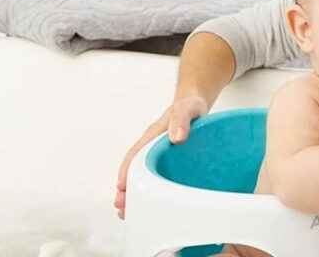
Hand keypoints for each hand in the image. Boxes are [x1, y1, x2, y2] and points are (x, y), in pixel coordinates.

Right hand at [114, 95, 208, 218]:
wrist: (196, 104)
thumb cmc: (190, 106)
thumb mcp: (188, 108)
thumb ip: (181, 119)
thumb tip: (176, 138)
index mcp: (152, 136)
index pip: (135, 155)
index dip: (126, 172)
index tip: (121, 187)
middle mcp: (152, 147)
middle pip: (134, 170)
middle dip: (126, 189)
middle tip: (122, 208)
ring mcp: (159, 155)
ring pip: (143, 176)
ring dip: (135, 193)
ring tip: (129, 213)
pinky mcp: (169, 162)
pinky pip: (156, 177)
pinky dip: (151, 190)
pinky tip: (153, 204)